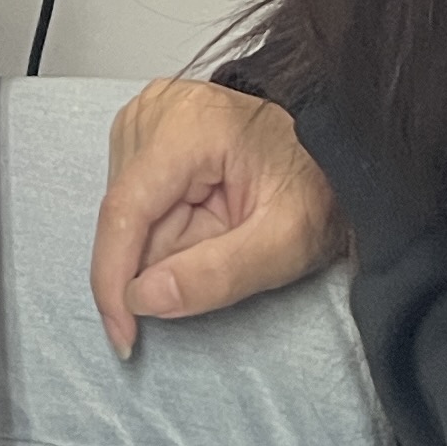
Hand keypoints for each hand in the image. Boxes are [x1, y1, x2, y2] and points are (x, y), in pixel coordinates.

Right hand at [91, 80, 343, 356]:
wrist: (333, 153)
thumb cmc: (317, 188)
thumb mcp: (285, 244)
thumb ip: (215, 275)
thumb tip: (141, 298)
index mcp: (187, 124)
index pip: (125, 210)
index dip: (113, 279)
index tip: (123, 336)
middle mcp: (155, 110)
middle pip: (126, 216)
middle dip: (160, 260)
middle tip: (222, 254)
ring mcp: (147, 116)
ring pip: (126, 213)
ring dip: (164, 244)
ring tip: (220, 228)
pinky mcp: (146, 131)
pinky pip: (135, 200)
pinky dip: (164, 227)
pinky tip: (202, 216)